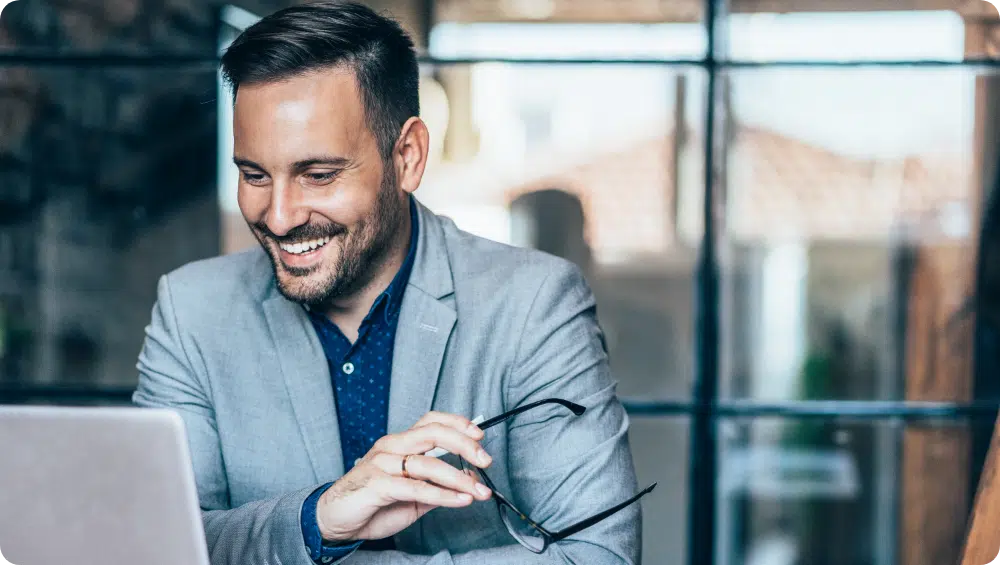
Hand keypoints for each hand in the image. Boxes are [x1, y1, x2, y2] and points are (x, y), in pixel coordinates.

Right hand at [315, 411, 493, 542]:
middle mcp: (391, 447)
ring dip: (459, 478)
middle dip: (464, 444)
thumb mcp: (414, 494)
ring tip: (479, 491)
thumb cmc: (373, 503)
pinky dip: (442, 495)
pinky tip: (460, 499)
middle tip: (485, 459)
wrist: (334, 520)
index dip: (457, 423)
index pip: (431, 421)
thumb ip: (439, 485)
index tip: (479, 434)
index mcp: (400, 443)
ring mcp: (382, 464)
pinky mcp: (376, 485)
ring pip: (427, 463)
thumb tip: (471, 478)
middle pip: (432, 433)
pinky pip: (415, 488)